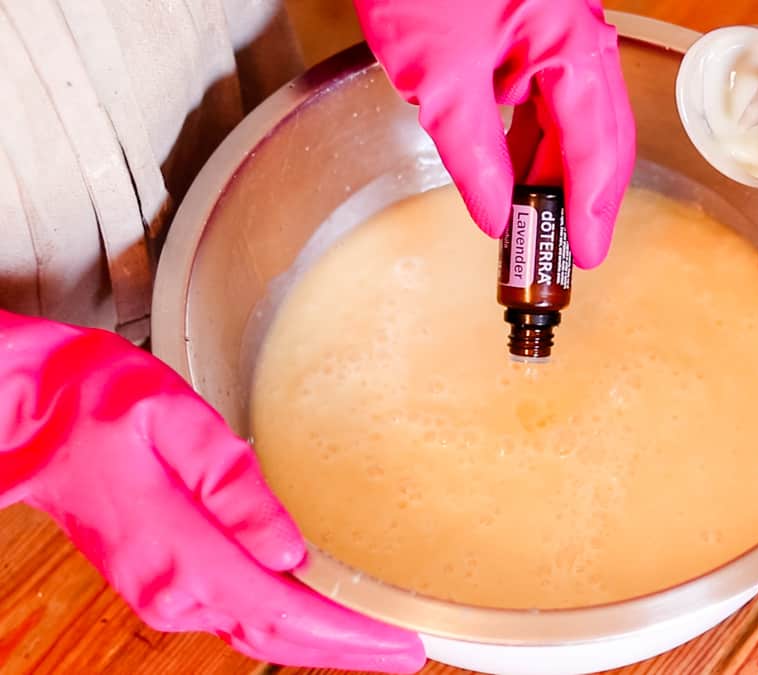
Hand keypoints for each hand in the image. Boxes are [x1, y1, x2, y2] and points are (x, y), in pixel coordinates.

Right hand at [0, 311, 423, 673]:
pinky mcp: (165, 583)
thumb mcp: (173, 420)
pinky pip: (238, 616)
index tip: (401, 644)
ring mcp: (164, 593)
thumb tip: (288, 549)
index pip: (281, 612)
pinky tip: (321, 616)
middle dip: (347, 648)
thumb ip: (233, 485)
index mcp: (180, 551)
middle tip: (410, 650)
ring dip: (320, 642)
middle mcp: (172, 588)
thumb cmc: (100, 405)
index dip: (347, 636)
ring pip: (258, 633)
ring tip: (380, 638)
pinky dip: (287, 626)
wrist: (34, 421)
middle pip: (276, 636)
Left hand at [355, 0, 636, 268]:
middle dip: (579, 198)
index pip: (597, 151)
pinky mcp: (528, 29)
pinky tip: (509, 169)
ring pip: (570, 119)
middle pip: (596, 137)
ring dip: (550, 171)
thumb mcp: (442, 77)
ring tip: (531, 222)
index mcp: (574, 50)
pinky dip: (528, 139)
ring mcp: (555, 33)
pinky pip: (542, 96)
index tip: (583, 258)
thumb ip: (472, 153)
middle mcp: (579, 41)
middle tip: (563, 252)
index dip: (589, 212)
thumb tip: (493, 216)